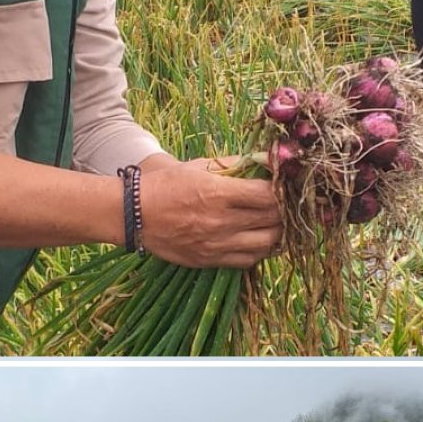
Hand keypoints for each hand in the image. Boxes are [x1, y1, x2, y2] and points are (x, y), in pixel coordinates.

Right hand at [140, 160, 282, 268]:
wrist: (134, 214)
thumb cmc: (167, 184)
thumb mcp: (199, 165)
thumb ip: (236, 164)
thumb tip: (267, 160)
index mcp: (218, 194)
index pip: (268, 195)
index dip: (284, 189)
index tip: (287, 183)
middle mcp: (221, 222)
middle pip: (273, 220)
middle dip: (285, 210)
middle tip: (288, 202)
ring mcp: (216, 245)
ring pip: (267, 244)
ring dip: (277, 232)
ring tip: (275, 221)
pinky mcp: (210, 261)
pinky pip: (248, 261)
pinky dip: (260, 250)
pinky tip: (258, 239)